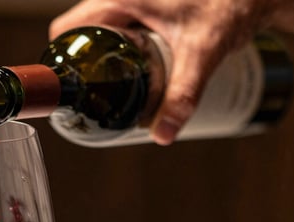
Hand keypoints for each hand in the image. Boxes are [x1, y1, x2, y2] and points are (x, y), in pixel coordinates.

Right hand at [49, 0, 277, 144]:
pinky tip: (132, 71)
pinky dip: (117, 49)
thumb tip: (161, 135)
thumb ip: (182, 95)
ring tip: (118, 88)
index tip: (75, 88)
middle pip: (79, 33)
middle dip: (85, 66)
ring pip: (98, 31)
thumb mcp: (203, 54)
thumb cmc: (231, 7)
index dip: (61, 59)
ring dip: (101, 58)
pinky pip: (116, 27)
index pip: (66, 29)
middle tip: (101, 96)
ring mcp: (131, 1)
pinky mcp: (144, 6)